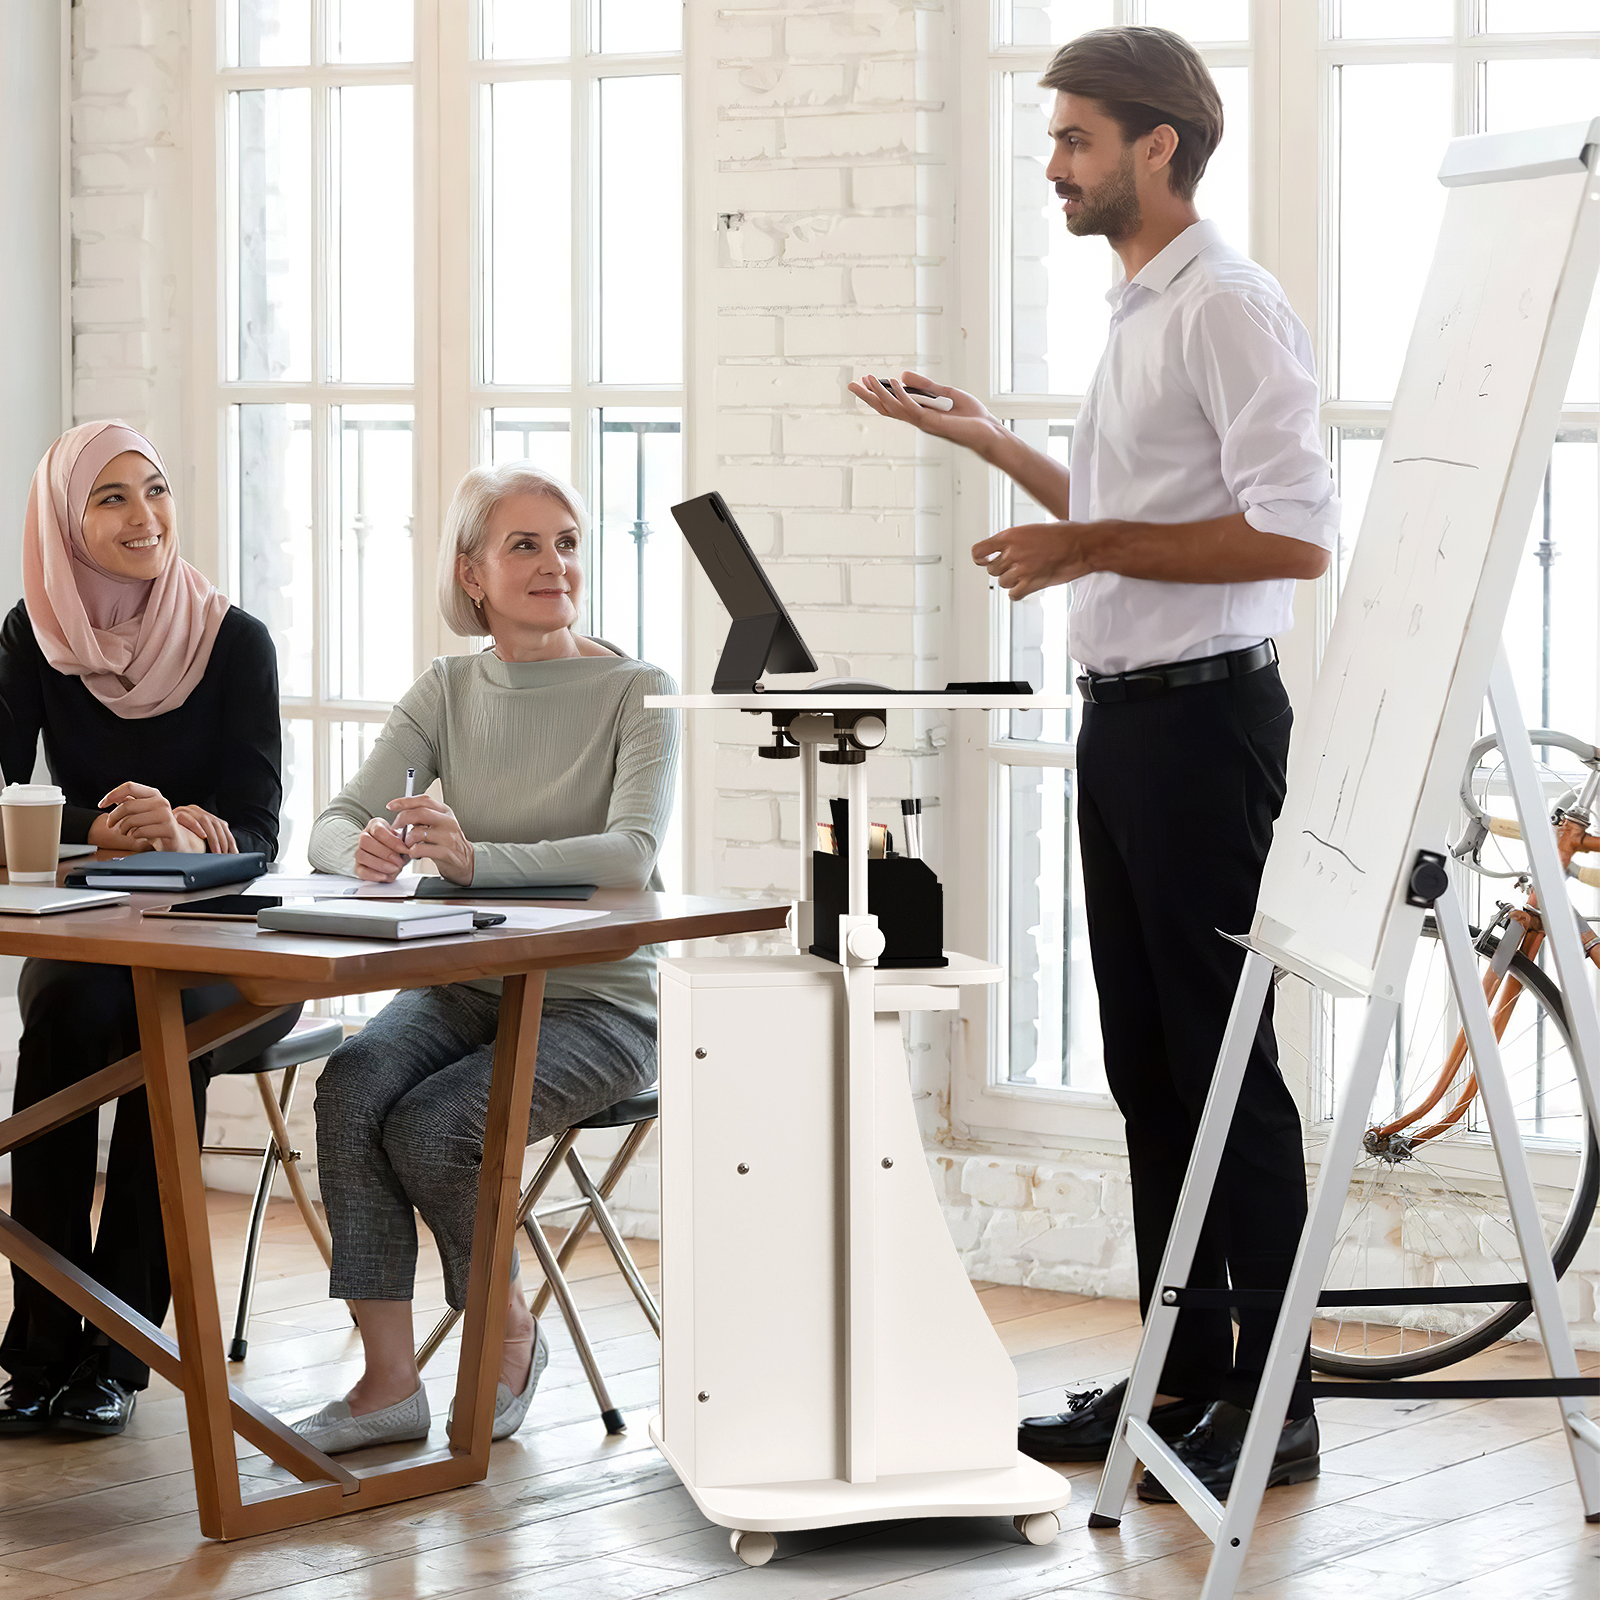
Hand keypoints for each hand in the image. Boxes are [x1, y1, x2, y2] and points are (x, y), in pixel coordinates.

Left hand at [97, 782, 204, 853]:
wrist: (176, 841)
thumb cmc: (156, 826)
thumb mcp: (143, 811)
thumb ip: (130, 802)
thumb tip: (113, 797)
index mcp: (154, 794)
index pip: (130, 786)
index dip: (112, 794)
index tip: (102, 804)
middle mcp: (161, 802)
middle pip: (127, 805)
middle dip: (113, 817)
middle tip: (110, 824)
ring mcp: (166, 816)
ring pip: (131, 820)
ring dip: (122, 829)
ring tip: (125, 832)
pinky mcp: (168, 830)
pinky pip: (140, 832)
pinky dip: (134, 836)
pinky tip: (137, 836)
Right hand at [173, 804, 237, 854]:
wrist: (158, 833)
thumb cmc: (179, 840)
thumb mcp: (198, 839)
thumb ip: (212, 838)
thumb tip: (231, 846)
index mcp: (204, 816)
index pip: (222, 826)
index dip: (229, 839)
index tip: (234, 852)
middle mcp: (198, 811)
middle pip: (216, 824)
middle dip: (223, 840)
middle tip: (225, 854)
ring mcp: (187, 810)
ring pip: (206, 821)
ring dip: (213, 838)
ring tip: (216, 851)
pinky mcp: (176, 813)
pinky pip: (187, 817)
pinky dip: (196, 826)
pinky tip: (202, 835)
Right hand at [354, 817, 409, 881]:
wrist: (396, 857)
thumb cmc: (399, 846)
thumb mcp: (403, 840)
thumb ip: (404, 842)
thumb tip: (408, 847)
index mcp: (375, 826)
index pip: (378, 830)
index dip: (392, 841)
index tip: (404, 849)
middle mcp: (364, 837)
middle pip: (366, 841)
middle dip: (385, 853)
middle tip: (399, 861)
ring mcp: (359, 852)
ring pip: (361, 855)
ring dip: (380, 864)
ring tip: (394, 868)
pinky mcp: (358, 867)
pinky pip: (360, 871)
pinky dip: (373, 875)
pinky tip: (384, 876)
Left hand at [386, 794, 474, 884]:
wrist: (465, 860)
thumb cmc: (448, 841)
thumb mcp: (440, 823)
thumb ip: (424, 815)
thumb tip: (401, 810)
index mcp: (445, 812)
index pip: (423, 800)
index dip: (405, 801)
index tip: (391, 806)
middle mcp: (448, 822)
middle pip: (419, 813)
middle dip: (402, 819)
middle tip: (396, 827)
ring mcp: (448, 837)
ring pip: (418, 832)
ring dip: (407, 840)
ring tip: (409, 844)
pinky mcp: (445, 852)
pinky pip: (421, 849)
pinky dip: (412, 852)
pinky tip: (415, 853)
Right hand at [848, 371, 1005, 456]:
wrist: (988, 431)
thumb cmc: (971, 417)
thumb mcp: (946, 393)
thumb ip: (925, 385)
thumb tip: (902, 375)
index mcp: (920, 413)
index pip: (894, 404)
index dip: (878, 393)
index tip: (865, 380)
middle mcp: (918, 419)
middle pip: (887, 408)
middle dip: (868, 397)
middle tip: (851, 384)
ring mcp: (923, 422)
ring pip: (895, 408)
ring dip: (879, 394)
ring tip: (865, 380)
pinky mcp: (932, 422)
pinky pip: (912, 408)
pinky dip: (901, 394)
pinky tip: (893, 382)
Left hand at [972, 520, 1091, 600]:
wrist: (1081, 545)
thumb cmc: (1063, 534)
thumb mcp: (1032, 530)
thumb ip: (1015, 540)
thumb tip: (1005, 549)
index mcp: (1010, 536)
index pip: (979, 551)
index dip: (980, 558)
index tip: (983, 560)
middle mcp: (1012, 553)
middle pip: (992, 569)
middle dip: (1001, 569)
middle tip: (1014, 566)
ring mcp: (1021, 569)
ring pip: (1002, 582)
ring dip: (1011, 580)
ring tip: (1024, 574)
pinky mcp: (1031, 583)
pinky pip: (1013, 594)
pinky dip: (1017, 593)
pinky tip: (1024, 587)